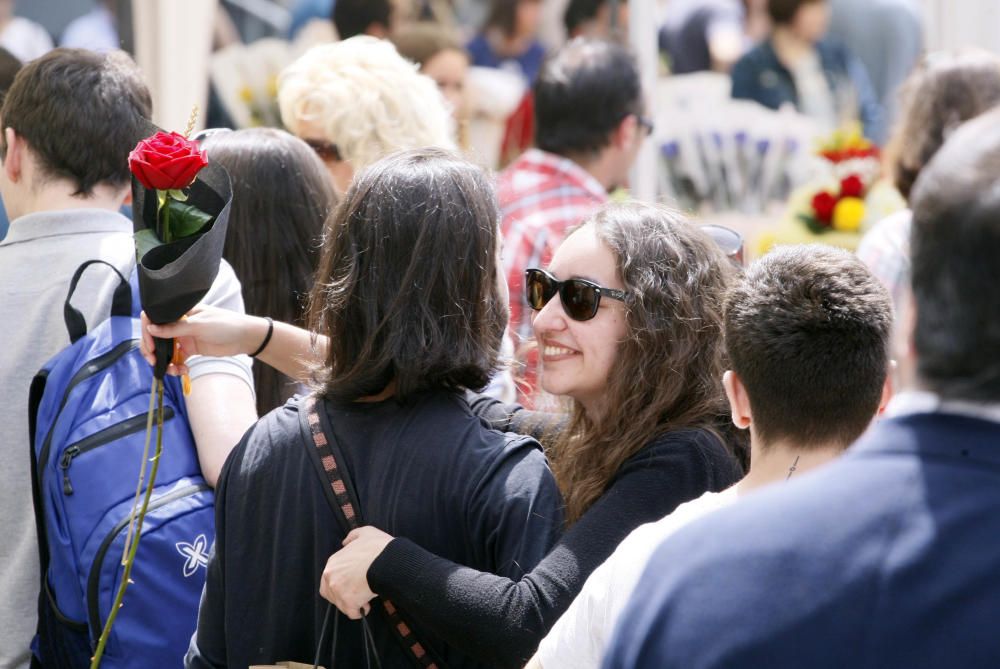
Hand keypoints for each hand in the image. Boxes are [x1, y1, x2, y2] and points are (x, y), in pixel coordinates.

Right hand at [140, 306, 268, 372]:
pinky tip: (183, 371)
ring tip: (173, 370)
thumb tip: (151, 328)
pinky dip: (176, 367)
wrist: (245, 338)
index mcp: (180, 312)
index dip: (148, 331)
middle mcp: (179, 324)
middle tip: (154, 361)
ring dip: (164, 362)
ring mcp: (184, 337)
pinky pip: (176, 360)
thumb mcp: (199, 324)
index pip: (155, 318)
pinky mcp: (191, 350)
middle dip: (152, 350)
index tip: (150, 345)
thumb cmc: (226, 324)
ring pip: (165, 350)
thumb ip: (175, 328)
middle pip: (156, 337)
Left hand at [319, 527, 393, 619]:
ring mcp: (338, 591)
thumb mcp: (365, 533)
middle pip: (331, 594)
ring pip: (341, 604)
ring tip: (365, 599)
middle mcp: (331, 577)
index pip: (328, 578)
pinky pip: (352, 613)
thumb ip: (352, 537)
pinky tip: (367, 606)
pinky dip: (359, 612)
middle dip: (344, 595)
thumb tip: (345, 542)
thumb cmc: (377, 547)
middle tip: (358, 592)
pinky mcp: (349, 602)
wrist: (388, 560)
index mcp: (333, 562)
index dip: (342, 582)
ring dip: (353, 603)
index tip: (353, 582)